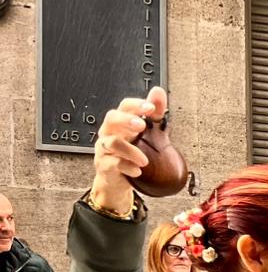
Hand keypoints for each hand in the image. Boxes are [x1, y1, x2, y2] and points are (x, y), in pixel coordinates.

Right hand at [90, 87, 166, 216]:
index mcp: (121, 122)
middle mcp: (109, 132)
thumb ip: (154, 115)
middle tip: (142, 125)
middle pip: (111, 118)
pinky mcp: (104, 165)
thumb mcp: (147, 134)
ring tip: (145, 161)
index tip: (151, 107)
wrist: (118, 180)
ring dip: (130, 150)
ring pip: (112, 142)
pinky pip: (112, 163)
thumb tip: (158, 91)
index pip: (124, 106)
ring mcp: (104, 148)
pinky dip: (126, 166)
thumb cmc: (131, 153)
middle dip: (126, 119)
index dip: (136, 105)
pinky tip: (138, 171)